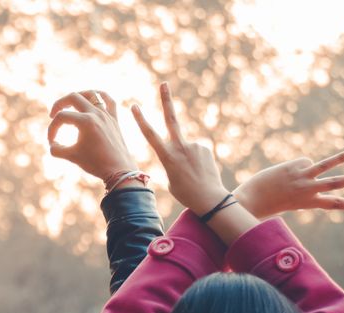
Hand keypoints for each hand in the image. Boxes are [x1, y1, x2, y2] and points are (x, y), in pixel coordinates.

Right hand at [47, 90, 137, 181]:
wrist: (119, 171)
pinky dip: (100, 96)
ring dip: (78, 96)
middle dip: (59, 104)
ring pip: (91, 94)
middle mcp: (96, 114)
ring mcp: (107, 115)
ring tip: (70, 104)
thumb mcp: (72, 156)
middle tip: (53, 115)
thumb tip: (52, 144)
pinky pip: (109, 100)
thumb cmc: (96, 164)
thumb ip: (56, 149)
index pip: (61, 117)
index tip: (52, 142)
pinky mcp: (114, 119)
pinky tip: (92, 100)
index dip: (52, 129)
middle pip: (73, 97)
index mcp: (85, 121)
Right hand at [130, 83, 229, 212]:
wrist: (208, 198)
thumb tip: (184, 147)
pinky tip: (201, 171)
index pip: (150, 135)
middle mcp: (179, 147)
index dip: (141, 120)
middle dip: (166, 100)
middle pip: (171, 119)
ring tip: (194, 174)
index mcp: (166, 157)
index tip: (134, 105)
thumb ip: (173, 158)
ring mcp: (193, 146)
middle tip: (164, 83)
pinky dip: (197, 160)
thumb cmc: (185, 193)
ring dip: (188, 159)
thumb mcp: (171, 177)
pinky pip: (196, 151)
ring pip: (186, 147)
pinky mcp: (204, 147)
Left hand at [234, 149, 343, 219]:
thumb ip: (305, 187)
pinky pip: (304, 162)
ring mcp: (302, 177)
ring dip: (342, 158)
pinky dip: (299, 166)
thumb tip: (312, 166)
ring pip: (326, 165)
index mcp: (309, 203)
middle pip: (335, 184)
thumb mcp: (291, 201)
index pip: (334, 204)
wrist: (251, 200)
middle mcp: (308, 190)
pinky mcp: (295, 166)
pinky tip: (286, 173)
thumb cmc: (269, 204)